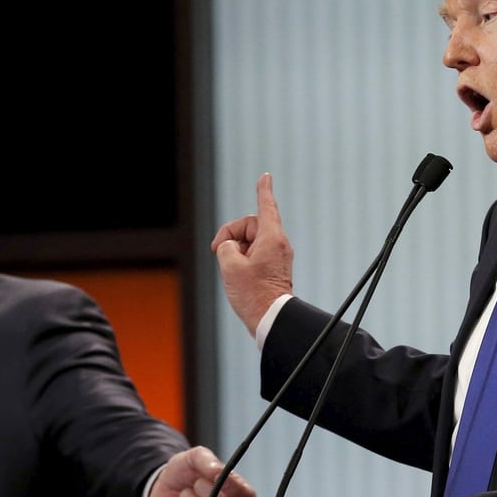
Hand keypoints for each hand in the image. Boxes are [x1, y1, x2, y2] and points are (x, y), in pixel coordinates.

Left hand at [147, 446, 257, 496]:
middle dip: (207, 491)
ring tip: (185, 493)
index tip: (222, 480)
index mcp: (234, 492)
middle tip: (197, 483)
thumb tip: (218, 471)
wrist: (162, 485)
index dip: (237, 490)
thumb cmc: (186, 472)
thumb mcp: (195, 457)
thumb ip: (207, 460)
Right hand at [211, 173, 294, 334]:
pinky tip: (237, 275)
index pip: (266, 206)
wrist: (271, 319)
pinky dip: (243, 258)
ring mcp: (278, 256)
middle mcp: (279, 244)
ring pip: (251, 241)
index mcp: (272, 238)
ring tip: (232, 271)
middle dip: (232, 234)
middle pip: (250, 225)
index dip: (263, 190)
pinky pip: (255, 254)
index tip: (265, 177)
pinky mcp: (275, 268)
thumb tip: (231, 247)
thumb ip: (225, 246)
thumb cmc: (253, 294)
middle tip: (217, 251)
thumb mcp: (229, 265)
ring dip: (236, 250)